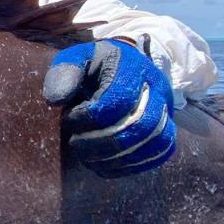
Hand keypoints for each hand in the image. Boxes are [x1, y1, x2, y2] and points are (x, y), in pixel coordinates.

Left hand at [43, 38, 175, 176]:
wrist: (125, 65)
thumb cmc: (95, 65)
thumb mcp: (76, 58)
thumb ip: (64, 73)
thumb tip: (56, 100)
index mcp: (132, 66)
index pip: (120, 97)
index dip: (91, 116)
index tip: (69, 119)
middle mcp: (156, 87)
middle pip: (142, 124)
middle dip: (104, 142)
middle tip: (76, 144)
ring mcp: (167, 108)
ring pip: (156, 141)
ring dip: (118, 158)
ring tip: (89, 158)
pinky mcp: (167, 127)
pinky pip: (161, 152)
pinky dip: (132, 165)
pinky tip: (106, 166)